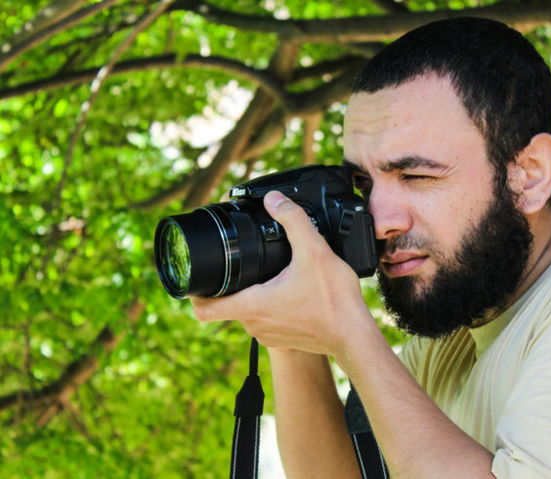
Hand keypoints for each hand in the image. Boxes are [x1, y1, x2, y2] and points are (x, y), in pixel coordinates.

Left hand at [190, 190, 372, 357]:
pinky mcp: (282, 338)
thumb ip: (293, 220)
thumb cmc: (334, 301)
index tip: (198, 273)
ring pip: (245, 312)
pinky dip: (267, 305)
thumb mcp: (314, 251)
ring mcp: (267, 335)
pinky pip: (264, 320)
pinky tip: (285, 289)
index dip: (192, 291)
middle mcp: (254, 325)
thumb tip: (273, 198)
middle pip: (224, 305)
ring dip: (249, 293)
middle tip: (237, 261)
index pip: (202, 309)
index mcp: (253, 306)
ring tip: (265, 273)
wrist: (355, 336)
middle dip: (228, 282)